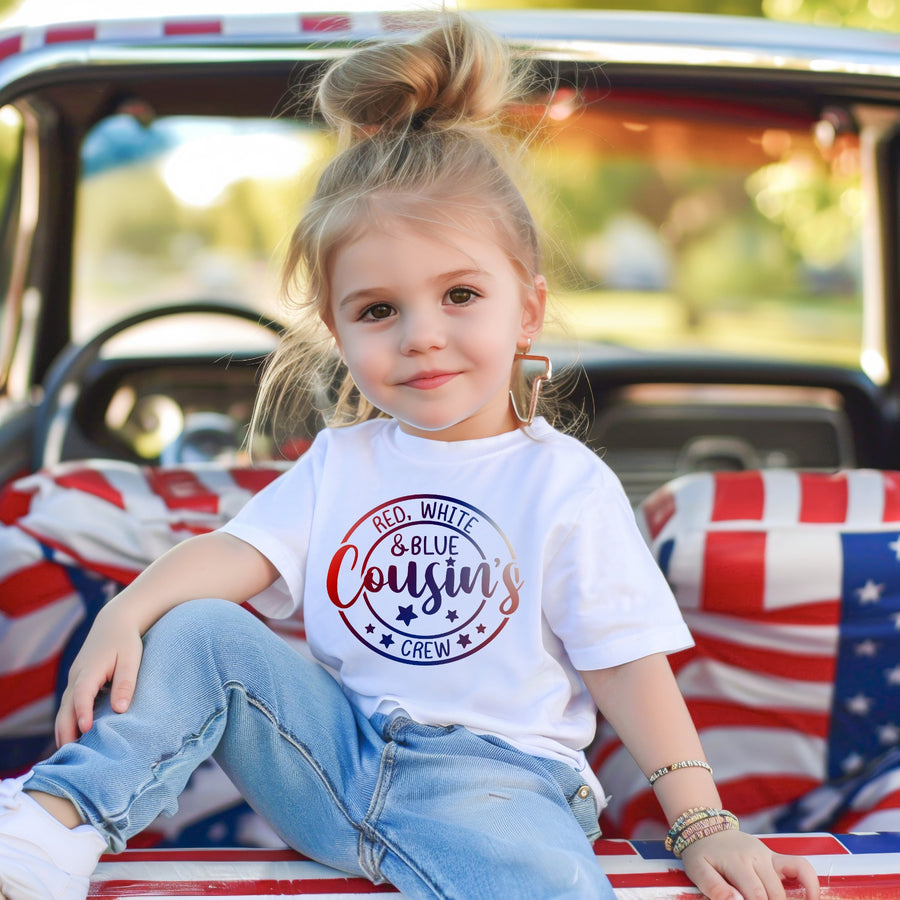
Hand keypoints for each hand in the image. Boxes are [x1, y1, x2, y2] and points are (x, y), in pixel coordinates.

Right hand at [55, 603, 143, 745]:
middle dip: (66, 730)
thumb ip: (126, 682)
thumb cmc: (126, 641)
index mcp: (90, 670)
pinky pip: (69, 704)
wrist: (114, 622)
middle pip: (66, 707)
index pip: (82, 695)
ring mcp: (74, 680)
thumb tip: (121, 709)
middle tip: (70, 755)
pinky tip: (74, 737)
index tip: (85, 730)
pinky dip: (68, 720)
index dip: (82, 712)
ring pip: (64, 708)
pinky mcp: (77, 682)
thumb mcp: (131, 658)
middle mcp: (76, 676)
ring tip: (69, 753)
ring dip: (64, 728)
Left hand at [681, 829, 819, 899]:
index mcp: (736, 860)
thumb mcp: (697, 869)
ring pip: (786, 885)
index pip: (756, 893)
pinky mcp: (775, 857)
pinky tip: (811, 898)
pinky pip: (800, 866)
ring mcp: (768, 855)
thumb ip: (713, 886)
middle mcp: (757, 856)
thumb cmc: (701, 854)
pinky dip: (810, 883)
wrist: (705, 828)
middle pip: (773, 893)